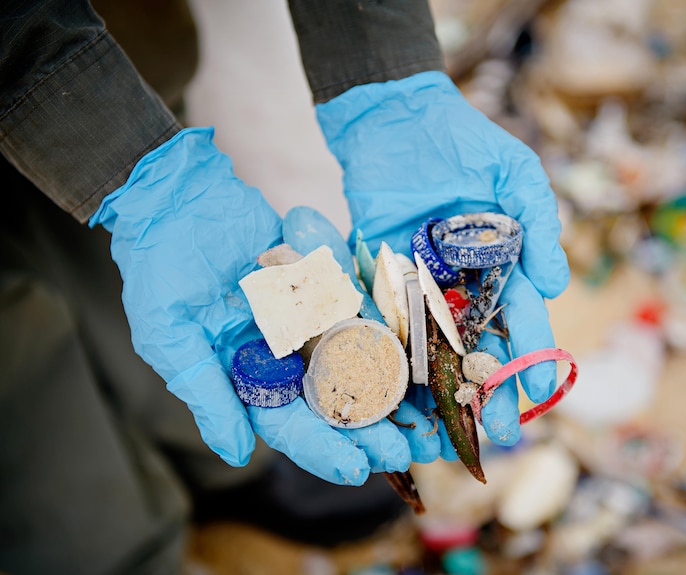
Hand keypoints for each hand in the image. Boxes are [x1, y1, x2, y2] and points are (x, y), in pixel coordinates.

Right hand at [91, 128, 410, 483]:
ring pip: (358, 367)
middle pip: (333, 403)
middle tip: (411, 453)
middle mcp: (281, 356)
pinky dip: (392, 339)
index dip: (321, 448)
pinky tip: (422, 361)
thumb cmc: (163, 266)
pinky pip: (364, 316)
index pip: (287, 423)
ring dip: (393, 395)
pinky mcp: (327, 288)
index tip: (358, 470)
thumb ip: (205, 392)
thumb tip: (235, 453)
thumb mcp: (170, 334)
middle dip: (371, 430)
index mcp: (245, 376)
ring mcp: (307, 322)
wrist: (181, 196)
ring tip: (429, 423)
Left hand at [316, 71, 569, 445]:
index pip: (523, 319)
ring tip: (454, 431)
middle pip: (482, 345)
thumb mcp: (514, 172)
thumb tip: (556, 284)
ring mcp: (421, 285)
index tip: (541, 391)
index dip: (533, 356)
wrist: (393, 119)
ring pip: (437, 346)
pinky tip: (399, 394)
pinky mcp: (380, 279)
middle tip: (503, 433)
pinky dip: (394, 357)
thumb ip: (539, 222)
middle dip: (494, 388)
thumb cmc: (461, 140)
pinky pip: (388, 323)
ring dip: (447, 389)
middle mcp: (464, 283)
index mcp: (503, 264)